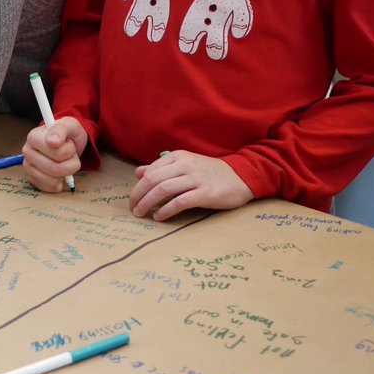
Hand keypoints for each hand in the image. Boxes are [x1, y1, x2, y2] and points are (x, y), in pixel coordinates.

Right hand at [21, 116, 86, 192]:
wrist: (65, 143)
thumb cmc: (67, 134)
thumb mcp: (69, 125)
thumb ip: (60, 129)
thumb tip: (52, 141)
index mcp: (34, 137)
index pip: (59, 153)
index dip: (70, 151)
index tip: (69, 143)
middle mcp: (27, 152)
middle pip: (56, 169)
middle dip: (71, 164)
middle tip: (71, 156)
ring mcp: (27, 166)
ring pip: (53, 180)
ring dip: (65, 174)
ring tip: (64, 163)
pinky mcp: (31, 179)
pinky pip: (48, 188)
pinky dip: (59, 183)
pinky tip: (59, 174)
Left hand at [129, 151, 252, 221]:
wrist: (240, 176)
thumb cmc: (209, 172)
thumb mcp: (184, 165)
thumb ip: (161, 168)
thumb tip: (138, 173)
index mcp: (178, 157)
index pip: (150, 171)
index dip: (137, 187)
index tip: (133, 199)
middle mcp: (185, 165)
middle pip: (153, 180)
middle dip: (138, 196)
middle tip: (133, 209)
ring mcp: (196, 178)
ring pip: (163, 190)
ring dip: (148, 204)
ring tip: (142, 213)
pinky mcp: (205, 193)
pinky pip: (180, 202)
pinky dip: (166, 210)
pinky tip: (159, 217)